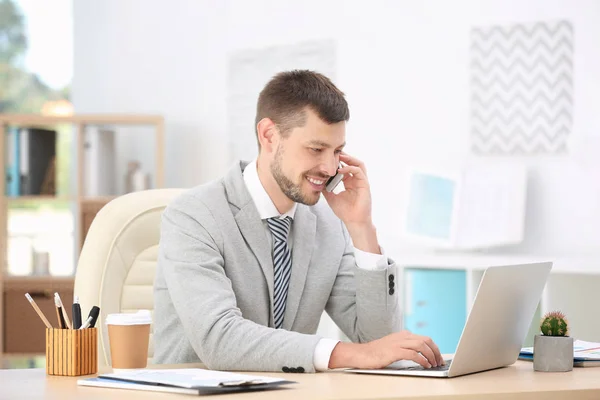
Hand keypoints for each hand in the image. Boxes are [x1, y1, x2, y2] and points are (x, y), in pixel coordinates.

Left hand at [322, 153, 371, 225]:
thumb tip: (317, 182)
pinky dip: (350, 168)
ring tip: (339, 156)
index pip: (345, 168)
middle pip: (353, 163)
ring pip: (359, 164)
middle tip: (334, 151)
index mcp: (350, 183)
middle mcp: (357, 181)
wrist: (354, 222)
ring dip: (349, 159)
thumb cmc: (345, 212)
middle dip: (344, 156)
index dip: (338, 162)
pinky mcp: (365, 185)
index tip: (329, 157)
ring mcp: (362, 182)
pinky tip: (340, 169)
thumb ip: (326, 189)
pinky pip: (359, 172)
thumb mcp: (331, 198)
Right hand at [329, 330, 443, 369]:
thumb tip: (420, 355)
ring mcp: (398, 343)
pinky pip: (413, 354)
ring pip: (421, 345)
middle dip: (436, 351)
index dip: (434, 348)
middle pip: (426, 340)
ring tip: (434, 364)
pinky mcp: (394, 351)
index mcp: (403, 335)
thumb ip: (405, 347)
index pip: (424, 338)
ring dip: (431, 355)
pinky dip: (422, 360)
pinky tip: (425, 366)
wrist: (361, 354)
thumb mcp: (393, 347)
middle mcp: (402, 336)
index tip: (438, 357)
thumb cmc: (376, 353)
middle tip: (439, 361)